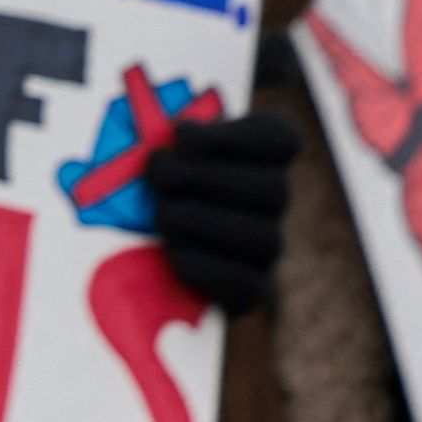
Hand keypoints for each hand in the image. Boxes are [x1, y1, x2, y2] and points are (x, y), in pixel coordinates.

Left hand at [150, 113, 295, 313]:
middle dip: (206, 179)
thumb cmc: (147, 184)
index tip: (181, 133)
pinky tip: (175, 253)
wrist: (141, 252)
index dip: (237, 135)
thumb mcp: (150, 150)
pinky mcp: (252, 288)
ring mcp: (266, 245)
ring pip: (264, 237)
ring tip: (162, 215)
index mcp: (256, 152)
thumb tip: (166, 141)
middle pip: (272, 188)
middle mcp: (272, 197)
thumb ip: (157, 135)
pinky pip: (248, 284)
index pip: (280, 138)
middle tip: (157, 174)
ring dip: (203, 223)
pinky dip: (208, 268)